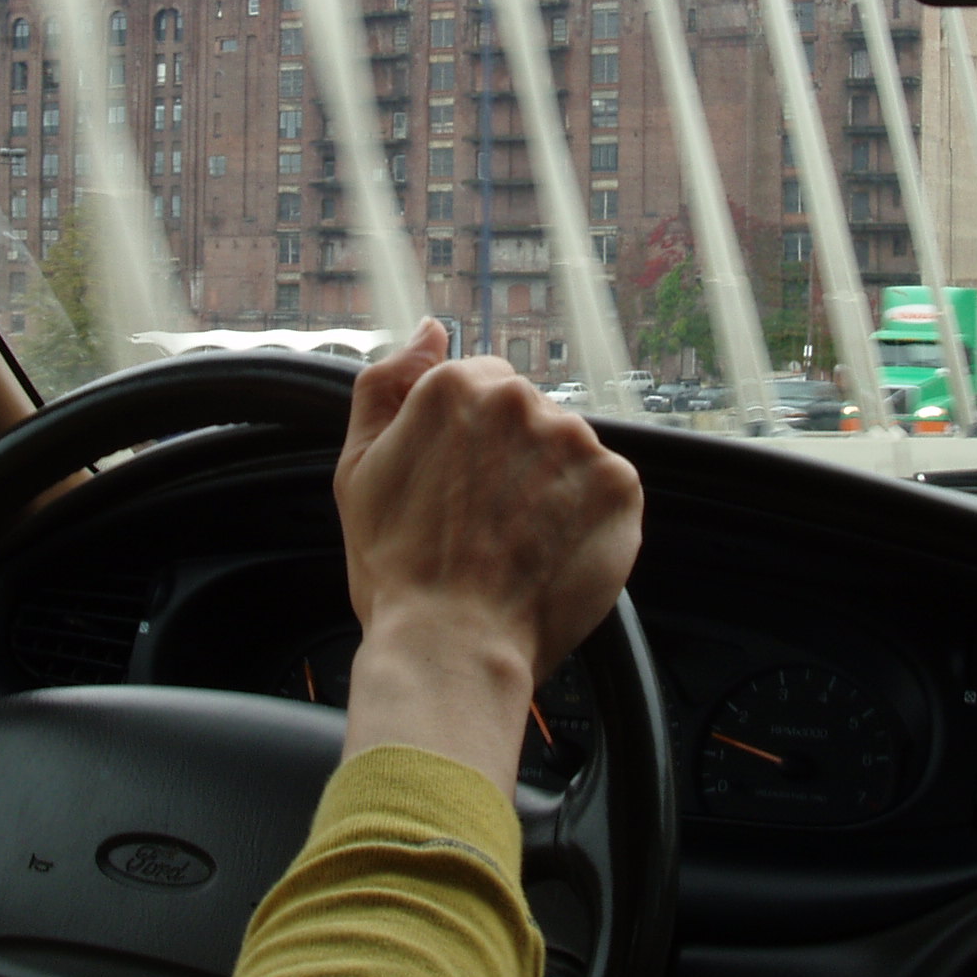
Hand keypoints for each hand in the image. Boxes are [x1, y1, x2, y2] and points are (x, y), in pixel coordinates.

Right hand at [333, 318, 643, 796]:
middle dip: (510, 459)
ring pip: (566, 451)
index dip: (466, 443)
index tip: (455, 490)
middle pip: (526, 415)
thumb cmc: (397, 567)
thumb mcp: (358, 467)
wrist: (452, 646)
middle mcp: (521, 400)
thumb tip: (430, 329)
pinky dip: (584, 517)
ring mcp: (576, 441)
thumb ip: (386, 383)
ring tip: (516, 544)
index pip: (479, 386)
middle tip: (482, 523)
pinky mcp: (618, 485)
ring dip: (549, 486)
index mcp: (455, 386)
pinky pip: (603, 488)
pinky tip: (549, 552)